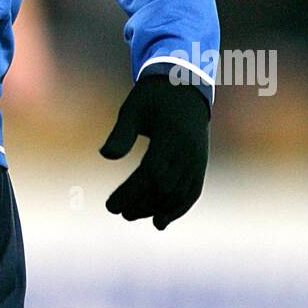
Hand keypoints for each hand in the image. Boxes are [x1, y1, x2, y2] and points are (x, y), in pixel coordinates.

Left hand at [99, 75, 209, 229]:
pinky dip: (178, 209)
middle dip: (141, 203)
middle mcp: (189, 150)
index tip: (111, 205)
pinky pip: (193, 192)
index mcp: (171, 135)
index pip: (151, 172)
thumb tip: (105, 156)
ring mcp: (198, 159)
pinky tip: (160, 221)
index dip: (131, 192)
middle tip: (118, 212)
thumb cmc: (153, 97)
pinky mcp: (201, 164)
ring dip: (157, 209)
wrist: (185, 86)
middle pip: (165, 187)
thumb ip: (121, 133)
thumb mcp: (133, 108)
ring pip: (180, 193)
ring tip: (133, 215)